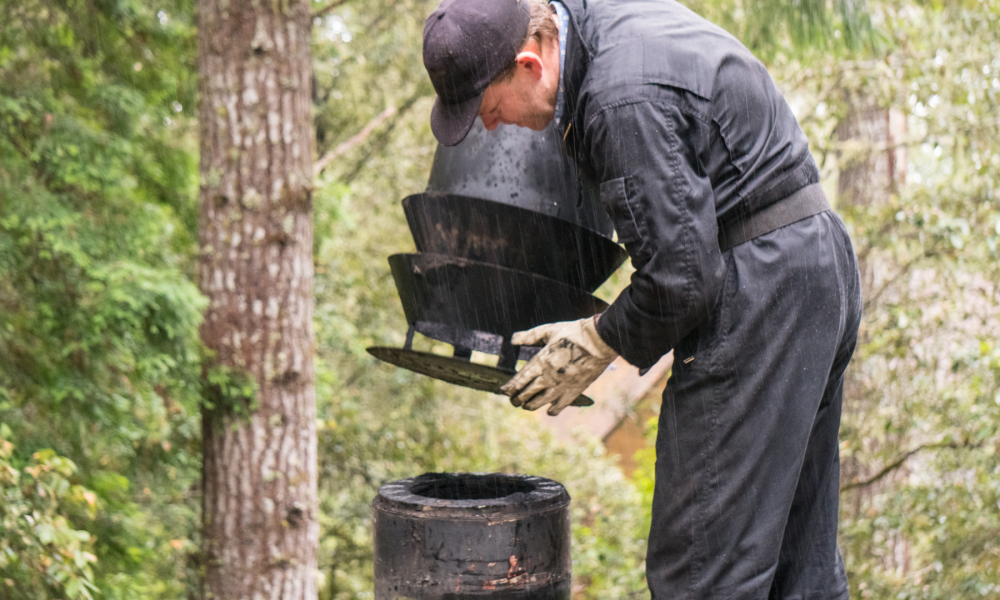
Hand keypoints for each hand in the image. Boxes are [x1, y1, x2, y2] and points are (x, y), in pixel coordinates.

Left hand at [500, 316, 617, 415]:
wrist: (599, 341)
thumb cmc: (574, 333)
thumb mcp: (549, 330)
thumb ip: (529, 336)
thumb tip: (513, 339)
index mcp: (541, 361)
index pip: (520, 379)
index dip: (510, 387)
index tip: (503, 391)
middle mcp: (549, 377)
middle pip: (527, 393)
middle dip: (517, 399)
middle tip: (513, 401)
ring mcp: (561, 386)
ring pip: (540, 402)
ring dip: (530, 405)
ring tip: (525, 406)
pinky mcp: (574, 391)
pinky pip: (560, 406)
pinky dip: (552, 410)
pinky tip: (548, 411)